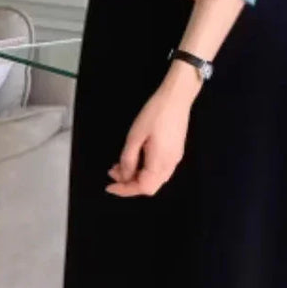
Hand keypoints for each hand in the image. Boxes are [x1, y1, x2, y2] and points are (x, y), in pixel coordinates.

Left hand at [105, 63, 201, 196]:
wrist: (177, 97)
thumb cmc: (155, 114)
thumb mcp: (135, 136)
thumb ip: (129, 159)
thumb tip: (124, 176)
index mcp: (160, 163)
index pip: (143, 188)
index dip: (125, 190)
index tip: (109, 186)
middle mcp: (170, 165)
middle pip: (150, 186)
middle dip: (129, 183)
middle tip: (112, 172)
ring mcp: (175, 159)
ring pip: (154, 179)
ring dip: (136, 176)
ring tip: (119, 164)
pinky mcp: (175, 152)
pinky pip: (159, 170)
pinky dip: (145, 170)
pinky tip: (135, 158)